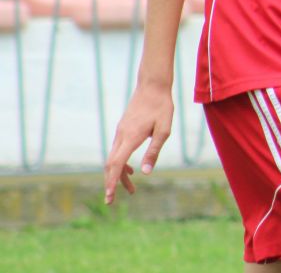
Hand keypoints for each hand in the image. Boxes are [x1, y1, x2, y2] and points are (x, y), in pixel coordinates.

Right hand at [103, 81, 173, 203]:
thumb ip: (154, 151)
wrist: (153, 85)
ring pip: (113, 158)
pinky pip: (117, 150)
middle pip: (111, 165)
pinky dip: (121, 163)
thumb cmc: (162, 107)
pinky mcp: (123, 129)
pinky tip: (131, 169)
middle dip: (112, 184)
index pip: (116, 164)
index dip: (112, 182)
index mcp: (130, 137)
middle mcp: (121, 136)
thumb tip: (145, 173)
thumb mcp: (164, 130)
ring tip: (131, 189)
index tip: (109, 197)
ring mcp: (120, 132)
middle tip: (113, 201)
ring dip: (119, 174)